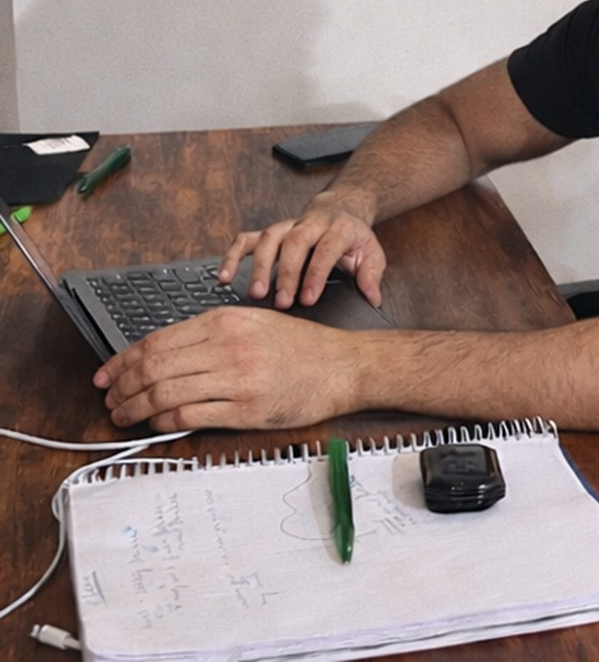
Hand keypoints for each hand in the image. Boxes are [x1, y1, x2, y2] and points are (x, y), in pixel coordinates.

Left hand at [94, 306, 361, 431]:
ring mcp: (236, 378)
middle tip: (109, 400)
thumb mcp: (256, 323)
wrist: (345, 366)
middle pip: (153, 367)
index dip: (122, 361)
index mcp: (225, 321)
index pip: (156, 341)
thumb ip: (212, 334)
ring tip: (123, 416)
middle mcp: (227, 346)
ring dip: (135, 408)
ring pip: (164, 393)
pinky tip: (155, 424)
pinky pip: (189, 415)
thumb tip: (166, 354)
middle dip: (121, 387)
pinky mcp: (246, 408)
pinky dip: (163, 422)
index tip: (107, 374)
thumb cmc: (304, 348)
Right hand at [219, 193, 385, 308]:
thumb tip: (373, 298)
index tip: (308, 299)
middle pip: (293, 243)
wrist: (341, 209)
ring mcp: (287, 225)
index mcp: (338, 228)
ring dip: (259, 266)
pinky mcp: (270, 230)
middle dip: (285, 273)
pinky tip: (225, 276)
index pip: (325, 249)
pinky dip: (233, 256)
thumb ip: (371, 275)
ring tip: (255, 293)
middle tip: (280, 302)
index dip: (315, 274)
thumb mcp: (372, 253)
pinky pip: (246, 239)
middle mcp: (310, 223)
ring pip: (268, 239)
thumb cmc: (353, 236)